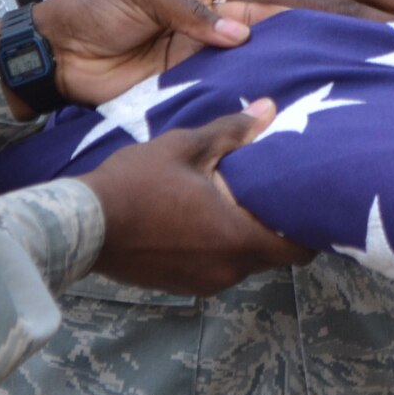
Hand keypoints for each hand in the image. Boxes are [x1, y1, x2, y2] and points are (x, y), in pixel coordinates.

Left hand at [18, 0, 279, 110]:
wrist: (59, 52)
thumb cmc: (95, 7)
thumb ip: (188, 11)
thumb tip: (238, 32)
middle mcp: (197, 16)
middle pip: (245, 15)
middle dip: (273, 19)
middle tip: (306, 27)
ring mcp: (191, 49)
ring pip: (236, 50)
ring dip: (261, 53)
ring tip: (295, 57)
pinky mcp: (181, 80)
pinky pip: (215, 79)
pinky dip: (236, 82)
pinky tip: (261, 84)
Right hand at [84, 100, 313, 294]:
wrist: (82, 224)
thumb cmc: (137, 183)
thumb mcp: (186, 148)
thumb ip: (233, 132)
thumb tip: (270, 109)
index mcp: (238, 239)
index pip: (300, 250)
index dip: (311, 228)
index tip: (308, 202)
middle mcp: (228, 270)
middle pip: (273, 255)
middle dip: (277, 227)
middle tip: (273, 192)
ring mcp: (203, 282)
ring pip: (243, 261)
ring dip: (244, 236)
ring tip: (237, 200)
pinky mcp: (181, 285)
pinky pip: (216, 267)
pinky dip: (219, 247)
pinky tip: (203, 218)